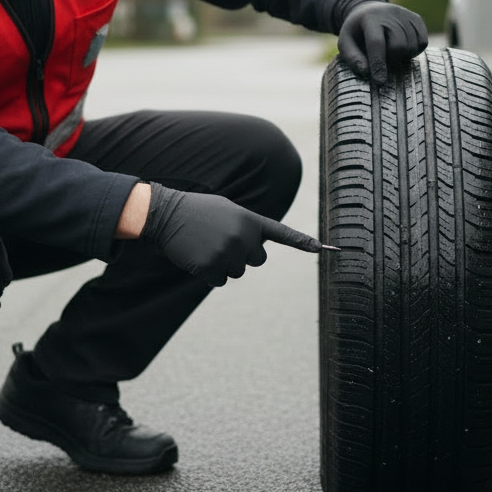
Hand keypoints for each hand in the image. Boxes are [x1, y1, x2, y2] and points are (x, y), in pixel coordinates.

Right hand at [139, 183, 319, 286]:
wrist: (166, 214)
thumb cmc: (196, 211)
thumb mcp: (227, 210)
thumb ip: (246, 225)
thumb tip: (255, 248)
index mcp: (250, 220)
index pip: (283, 233)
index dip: (304, 243)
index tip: (325, 249)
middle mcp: (244, 237)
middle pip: (257, 260)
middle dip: (242, 255)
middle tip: (220, 240)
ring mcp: (229, 253)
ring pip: (238, 272)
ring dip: (224, 264)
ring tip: (206, 245)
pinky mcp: (213, 267)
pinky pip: (220, 281)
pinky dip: (209, 274)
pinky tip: (198, 257)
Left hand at [337, 2, 428, 84]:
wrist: (369, 11)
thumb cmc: (357, 32)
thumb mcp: (346, 43)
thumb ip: (353, 58)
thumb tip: (366, 72)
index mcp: (370, 18)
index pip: (376, 42)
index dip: (378, 63)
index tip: (380, 81)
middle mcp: (390, 13)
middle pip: (399, 46)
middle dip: (392, 59)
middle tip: (383, 59)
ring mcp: (406, 15)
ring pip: (412, 46)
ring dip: (402, 56)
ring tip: (390, 52)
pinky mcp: (417, 19)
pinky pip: (422, 43)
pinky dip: (413, 51)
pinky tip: (402, 48)